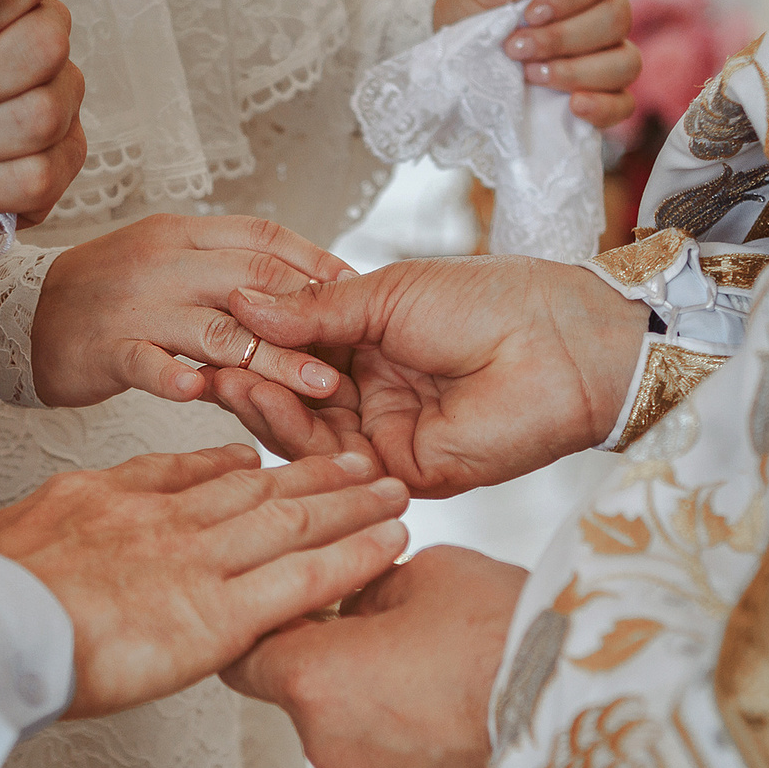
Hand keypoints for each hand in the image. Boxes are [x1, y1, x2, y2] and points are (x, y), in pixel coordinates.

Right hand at [0, 445, 408, 719]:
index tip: (252, 459)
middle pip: (251, 490)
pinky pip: (302, 581)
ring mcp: (190, 564)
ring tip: (398, 490)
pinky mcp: (216, 614)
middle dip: (311, 476)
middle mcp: (155, 522)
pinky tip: (395, 544)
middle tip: (360, 461)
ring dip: (349, 506)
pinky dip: (353, 560)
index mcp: (94, 500)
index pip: (172, 474)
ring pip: (289, 523)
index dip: (219, 468)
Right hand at [32, 215, 355, 409]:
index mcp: (184, 234)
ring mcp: (134, 303)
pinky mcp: (105, 346)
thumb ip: (227, 271)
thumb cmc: (108, 295)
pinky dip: (173, 376)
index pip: (262, 237)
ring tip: (315, 388)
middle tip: (354, 356)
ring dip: (270, 359)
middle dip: (309, 316)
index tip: (356, 289)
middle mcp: (164, 261)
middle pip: (251, 280)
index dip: (314, 261)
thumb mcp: (171, 264)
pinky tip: (203, 394)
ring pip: (214, 327)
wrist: (20, 314)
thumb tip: (301, 288)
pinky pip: (145, 361)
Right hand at [205, 256, 647, 496]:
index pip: (298, 353)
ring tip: (230, 378)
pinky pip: (336, 462)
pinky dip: (296, 434)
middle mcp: (377, 396)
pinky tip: (266, 401)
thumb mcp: (386, 293)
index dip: (258, 344)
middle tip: (211, 361)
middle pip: (294, 399)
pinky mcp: (402, 475)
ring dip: (264, 406)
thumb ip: (314, 311)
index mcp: (375, 346)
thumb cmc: (491, 303)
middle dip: (251, 379)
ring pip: (306, 435)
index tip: (216, 327)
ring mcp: (388, 438)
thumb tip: (245, 304)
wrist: (557, 342)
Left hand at [225, 546, 519, 767]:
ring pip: (351, 735)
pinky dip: (414, 744)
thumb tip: (357, 599)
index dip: (271, 632)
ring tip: (447, 675)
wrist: (584, 712)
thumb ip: (369, 587)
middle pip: (305, 698)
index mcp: (315, 678)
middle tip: (400, 633)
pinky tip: (462, 714)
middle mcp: (328, 744)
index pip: (247, 658)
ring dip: (380, 707)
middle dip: (340, 665)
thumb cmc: (509, 637)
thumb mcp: (430, 572)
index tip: (297, 616)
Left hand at [433, 0, 639, 129]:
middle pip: (616, 18)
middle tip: (516, 47)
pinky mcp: (598, 97)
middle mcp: (595, 14)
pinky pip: (623, 105)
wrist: (447, 60)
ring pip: (625, 62)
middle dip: (564, 37)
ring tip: (531, 74)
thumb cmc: (469, 13)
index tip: (531, 11)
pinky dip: (604, 107)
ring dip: (578, 70)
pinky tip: (575, 105)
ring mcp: (601, 57)